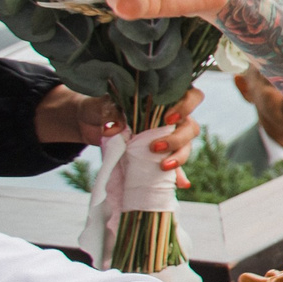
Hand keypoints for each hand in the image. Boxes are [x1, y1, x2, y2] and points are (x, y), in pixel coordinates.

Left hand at [34, 84, 203, 168]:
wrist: (91, 122)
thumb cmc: (101, 107)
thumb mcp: (104, 106)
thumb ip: (111, 114)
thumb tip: (112, 129)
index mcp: (166, 99)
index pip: (191, 97)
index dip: (187, 107)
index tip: (169, 118)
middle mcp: (173, 118)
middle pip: (191, 127)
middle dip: (178, 139)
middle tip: (155, 147)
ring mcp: (169, 137)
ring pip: (186, 146)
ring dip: (178, 157)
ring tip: (162, 166)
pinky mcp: (160, 155)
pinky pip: (175, 166)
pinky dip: (178, 175)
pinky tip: (181, 184)